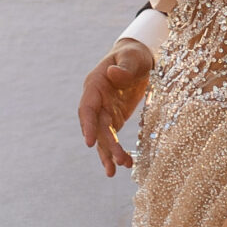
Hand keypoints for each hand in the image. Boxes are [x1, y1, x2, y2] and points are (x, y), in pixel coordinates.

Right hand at [79, 42, 153, 175]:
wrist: (139, 57)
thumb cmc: (133, 54)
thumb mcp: (132, 57)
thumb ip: (124, 67)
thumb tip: (113, 74)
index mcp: (95, 85)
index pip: (87, 108)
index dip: (88, 125)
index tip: (90, 143)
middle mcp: (95, 100)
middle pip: (97, 127)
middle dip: (106, 146)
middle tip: (117, 162)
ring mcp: (103, 111)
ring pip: (103, 136)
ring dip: (109, 154)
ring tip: (116, 171)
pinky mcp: (113, 118)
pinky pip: (112, 138)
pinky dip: (116, 151)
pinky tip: (125, 164)